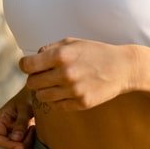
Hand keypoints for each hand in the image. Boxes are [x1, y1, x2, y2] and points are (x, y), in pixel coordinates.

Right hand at [0, 88, 35, 148]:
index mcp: (1, 120)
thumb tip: (16, 139)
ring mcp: (13, 133)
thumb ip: (21, 123)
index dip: (7, 145)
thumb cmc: (29, 97)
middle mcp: (4, 128)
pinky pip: (25, 148)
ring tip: (34, 129)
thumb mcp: (25, 108)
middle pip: (8, 147)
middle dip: (21, 144)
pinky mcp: (22, 136)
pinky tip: (36, 132)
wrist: (38, 93)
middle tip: (32, 130)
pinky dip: (31, 144)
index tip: (21, 146)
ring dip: (27, 145)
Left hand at [20, 38, 136, 110]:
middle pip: (31, 83)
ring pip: (42, 96)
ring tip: (56, 84)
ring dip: (45, 90)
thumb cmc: (95, 52)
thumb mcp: (73, 42)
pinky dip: (58, 100)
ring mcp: (73, 90)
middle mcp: (65, 74)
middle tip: (45, 76)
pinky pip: (57, 106)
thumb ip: (50, 49)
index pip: (26, 65)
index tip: (31, 66)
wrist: (122, 68)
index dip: (26, 65)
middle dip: (35, 79)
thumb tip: (32, 59)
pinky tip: (67, 92)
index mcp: (60, 55)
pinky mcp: (80, 103)